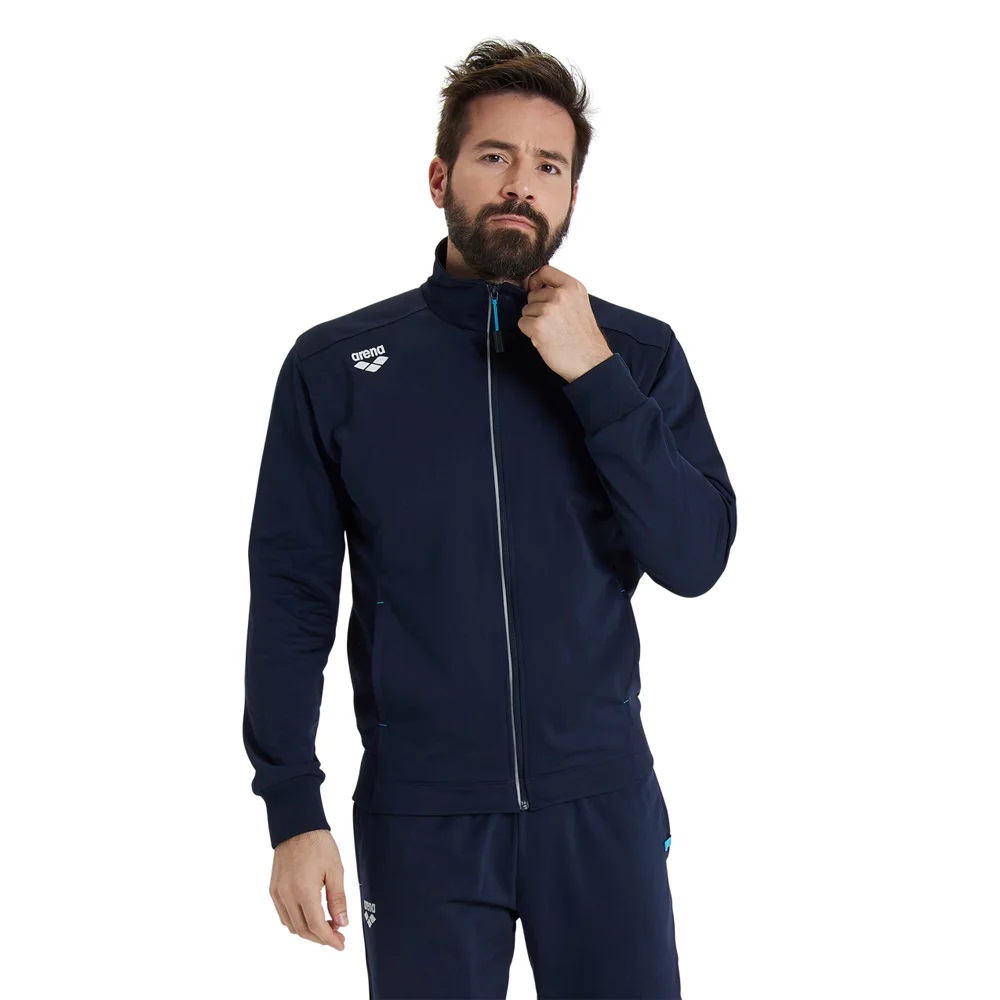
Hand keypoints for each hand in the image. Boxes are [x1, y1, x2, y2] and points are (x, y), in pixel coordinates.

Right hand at [269, 829, 348, 949]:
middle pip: (303, 930)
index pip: (316, 927)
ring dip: (308, 931)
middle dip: (320, 937)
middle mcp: (287, 896)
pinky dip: (296, 921)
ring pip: (291, 926)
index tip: (341, 944)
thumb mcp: (335, 870)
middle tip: (337, 935)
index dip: (330, 939)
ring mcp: (277, 894)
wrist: (296, 825)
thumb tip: (342, 923)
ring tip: (326, 925)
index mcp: (304, 891)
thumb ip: (338, 899)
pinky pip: (283, 915)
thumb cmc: (318, 844)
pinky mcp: (273, 889)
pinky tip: (310, 915)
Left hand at [517, 265, 613, 382]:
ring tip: (551, 331)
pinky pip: (522, 323)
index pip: (545, 271)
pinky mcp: (538, 326)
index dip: (536, 280)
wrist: (589, 361)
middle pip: (532, 294)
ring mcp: (548, 310)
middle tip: (552, 322)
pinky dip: (529, 332)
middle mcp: (560, 295)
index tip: (535, 288)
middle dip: (536, 307)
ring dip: (533, 321)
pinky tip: (545, 338)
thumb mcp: (580, 304)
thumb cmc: (584, 338)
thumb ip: (562, 293)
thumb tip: (538, 287)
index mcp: (572, 287)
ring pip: (526, 310)